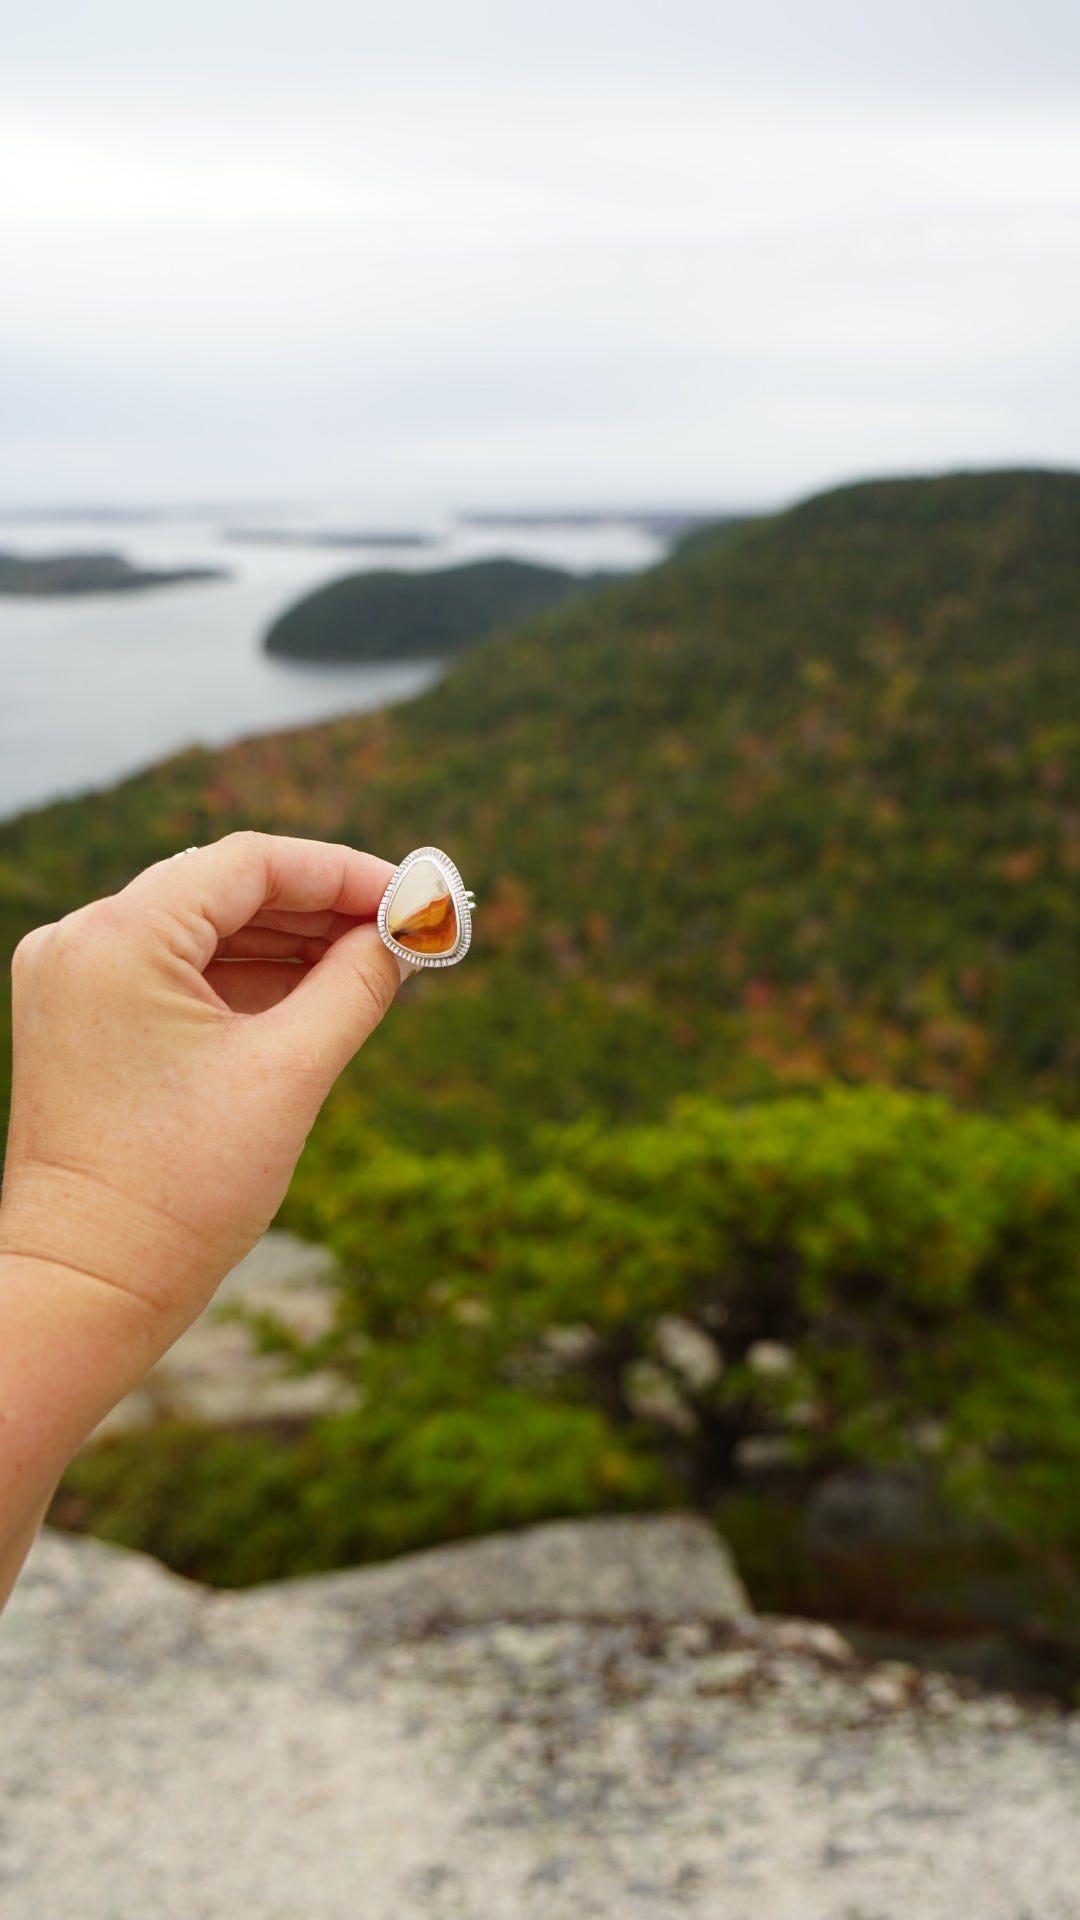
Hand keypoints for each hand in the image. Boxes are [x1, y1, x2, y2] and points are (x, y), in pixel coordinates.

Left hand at [0, 832, 409, 1353]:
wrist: (86, 1288)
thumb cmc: (182, 1191)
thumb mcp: (290, 1074)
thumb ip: (356, 985)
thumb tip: (406, 936)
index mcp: (119, 938)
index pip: (250, 864)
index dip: (344, 873)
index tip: (414, 899)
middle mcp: (82, 941)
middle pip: (224, 888)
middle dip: (322, 907)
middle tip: (408, 931)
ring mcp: (74, 981)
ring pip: (202, 928)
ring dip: (289, 941)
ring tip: (375, 962)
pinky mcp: (82, 1020)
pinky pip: (176, 971)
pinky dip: (246, 977)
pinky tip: (316, 992)